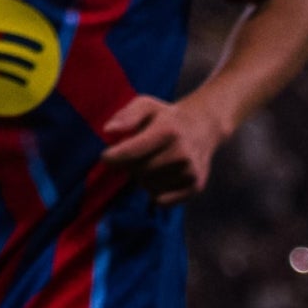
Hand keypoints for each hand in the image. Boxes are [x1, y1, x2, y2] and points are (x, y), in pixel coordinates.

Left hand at [101, 91, 224, 200]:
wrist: (201, 127)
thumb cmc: (165, 117)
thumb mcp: (145, 105)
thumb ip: (126, 116)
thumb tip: (108, 131)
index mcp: (168, 131)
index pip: (132, 152)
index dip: (114, 157)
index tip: (105, 157)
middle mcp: (182, 153)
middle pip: (139, 171)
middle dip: (129, 165)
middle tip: (134, 155)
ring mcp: (191, 172)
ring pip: (149, 186)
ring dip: (142, 178)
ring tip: (150, 162)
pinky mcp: (195, 187)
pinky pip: (163, 201)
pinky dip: (155, 192)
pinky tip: (159, 176)